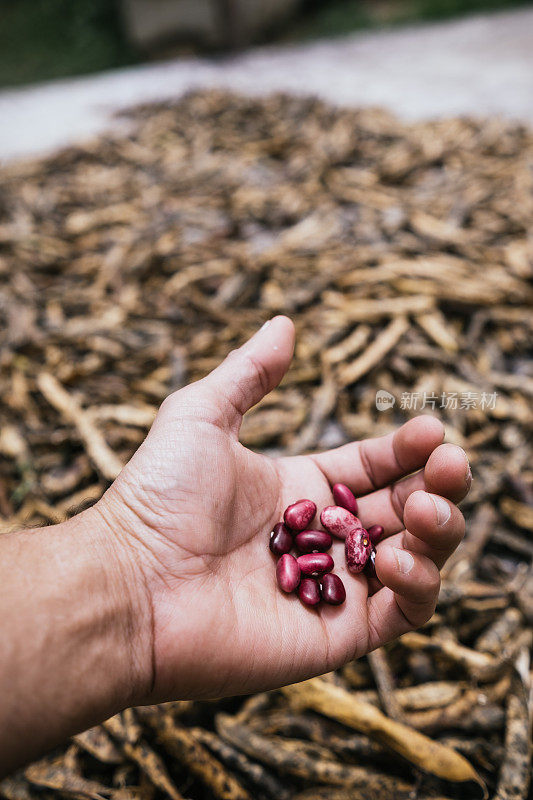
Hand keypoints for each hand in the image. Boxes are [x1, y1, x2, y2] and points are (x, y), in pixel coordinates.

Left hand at [100, 316, 469, 702]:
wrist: (128, 582)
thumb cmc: (157, 497)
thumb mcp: (201, 415)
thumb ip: (249, 372)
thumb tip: (285, 323)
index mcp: (299, 490)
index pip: (373, 466)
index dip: (407, 449)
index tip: (432, 429)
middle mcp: (321, 538)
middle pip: (404, 510)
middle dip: (437, 485)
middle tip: (450, 463)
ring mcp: (331, 588)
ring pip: (415, 560)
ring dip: (438, 531)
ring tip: (426, 507)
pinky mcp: (334, 635)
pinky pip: (400, 614)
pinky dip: (418, 586)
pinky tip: (398, 558)